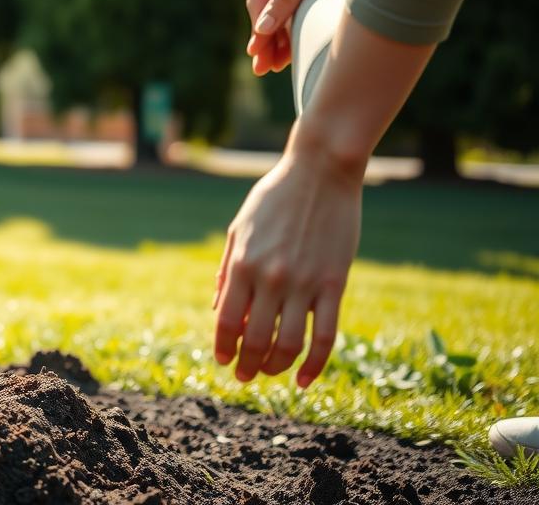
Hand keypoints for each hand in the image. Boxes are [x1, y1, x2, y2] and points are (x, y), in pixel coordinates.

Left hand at [213, 135, 363, 386]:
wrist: (321, 172)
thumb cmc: (275, 197)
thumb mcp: (240, 228)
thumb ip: (228, 271)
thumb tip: (218, 309)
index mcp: (242, 264)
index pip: (225, 321)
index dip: (222, 347)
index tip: (223, 360)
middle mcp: (270, 278)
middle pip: (255, 340)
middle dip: (247, 365)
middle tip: (245, 376)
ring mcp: (304, 284)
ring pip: (288, 345)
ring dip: (276, 368)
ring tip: (270, 374)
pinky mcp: (334, 285)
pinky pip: (325, 337)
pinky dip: (314, 365)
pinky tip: (303, 380)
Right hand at [246, 0, 371, 75]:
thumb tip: (262, 29)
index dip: (259, 29)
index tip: (259, 55)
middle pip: (265, 7)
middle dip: (266, 39)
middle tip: (263, 70)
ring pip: (278, 10)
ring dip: (278, 38)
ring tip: (276, 66)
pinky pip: (293, 5)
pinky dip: (292, 26)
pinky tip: (291, 49)